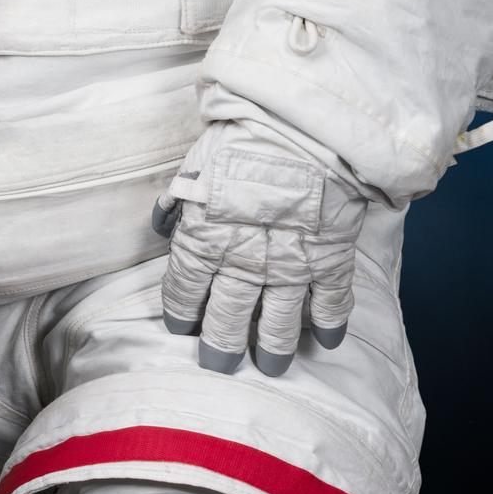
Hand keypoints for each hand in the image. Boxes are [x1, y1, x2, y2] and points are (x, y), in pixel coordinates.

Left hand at [154, 120, 366, 376]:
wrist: (301, 125)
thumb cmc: (242, 135)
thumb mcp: (195, 164)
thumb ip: (179, 202)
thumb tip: (162, 224)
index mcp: (205, 238)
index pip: (185, 291)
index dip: (182, 313)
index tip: (181, 328)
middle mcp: (244, 262)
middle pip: (227, 317)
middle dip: (220, 345)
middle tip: (217, 365)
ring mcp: (290, 265)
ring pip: (278, 324)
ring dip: (273, 349)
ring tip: (270, 368)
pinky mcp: (330, 259)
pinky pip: (330, 303)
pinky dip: (329, 324)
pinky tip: (326, 340)